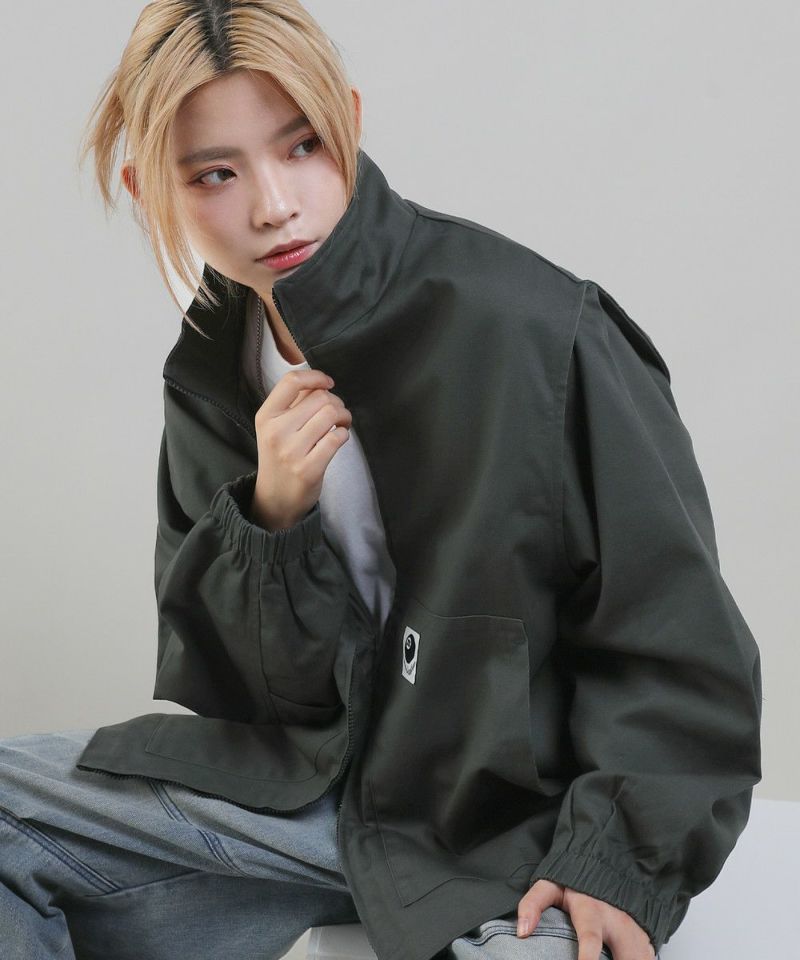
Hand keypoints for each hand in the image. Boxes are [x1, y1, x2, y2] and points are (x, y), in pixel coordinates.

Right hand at [250, 369, 351, 530]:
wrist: (275, 499)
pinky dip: (344, 434)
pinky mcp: (309, 468)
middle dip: (336, 401)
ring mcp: (292, 451)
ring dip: (344, 416)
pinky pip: (337, 438)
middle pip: (320, 397)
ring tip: (341, 424)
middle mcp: (276, 432)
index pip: (291, 382)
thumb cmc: (280, 458)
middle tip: (337, 413)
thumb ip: (293, 404)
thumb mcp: (274, 428)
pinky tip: (338, 439)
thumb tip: (319, 383)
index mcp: (265, 416)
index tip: (328, 383)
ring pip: (331, 414)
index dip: (316, 376)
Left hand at [517, 879, 655, 959]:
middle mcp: (617, 922)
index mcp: (591, 911)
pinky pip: (648, 958)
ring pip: (640, 958)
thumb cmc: (578, 878)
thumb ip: (533, 904)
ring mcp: (634, 931)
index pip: (590, 938)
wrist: (609, 862)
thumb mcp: (551, 884)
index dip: (588, 958)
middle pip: (626, 956)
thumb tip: (521, 931)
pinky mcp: (645, 938)